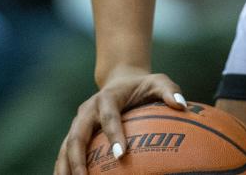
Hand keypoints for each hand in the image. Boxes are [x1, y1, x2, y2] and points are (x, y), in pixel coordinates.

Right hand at [54, 66, 185, 174]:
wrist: (120, 80)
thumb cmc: (142, 86)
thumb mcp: (158, 81)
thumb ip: (169, 90)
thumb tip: (181, 105)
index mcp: (107, 97)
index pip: (109, 116)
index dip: (114, 134)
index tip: (121, 155)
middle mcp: (88, 109)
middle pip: (77, 135)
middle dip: (78, 159)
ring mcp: (78, 122)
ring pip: (66, 146)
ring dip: (65, 168)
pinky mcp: (74, 133)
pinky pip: (65, 153)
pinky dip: (63, 169)